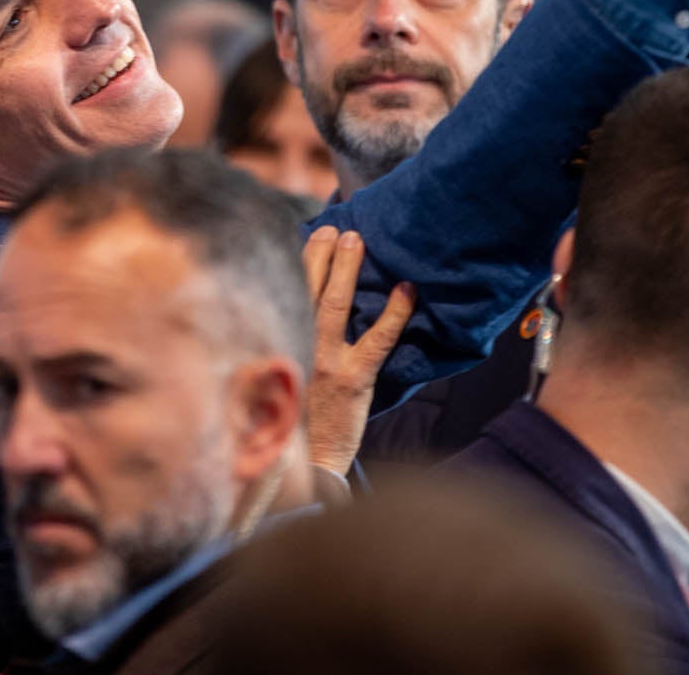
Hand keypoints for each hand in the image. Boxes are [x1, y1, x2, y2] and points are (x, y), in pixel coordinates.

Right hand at [302, 227, 414, 475]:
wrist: (308, 462)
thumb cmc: (300, 416)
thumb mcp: (284, 377)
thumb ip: (291, 342)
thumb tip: (305, 307)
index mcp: (282, 344)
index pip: (288, 295)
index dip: (299, 263)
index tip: (309, 235)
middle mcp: (298, 348)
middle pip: (306, 292)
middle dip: (319, 256)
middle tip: (333, 228)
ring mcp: (326, 363)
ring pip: (334, 307)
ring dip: (346, 271)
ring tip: (357, 241)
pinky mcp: (354, 380)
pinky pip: (377, 340)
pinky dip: (394, 314)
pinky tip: (406, 291)